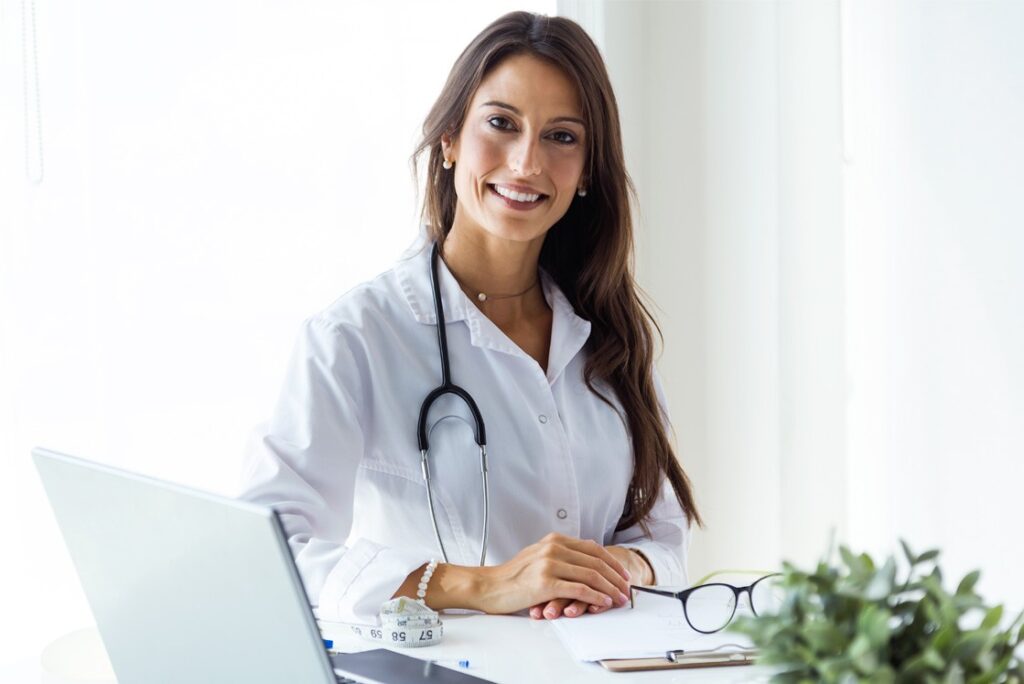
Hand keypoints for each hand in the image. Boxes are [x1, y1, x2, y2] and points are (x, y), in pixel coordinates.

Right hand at [475, 533, 631, 614]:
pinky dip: (595, 597)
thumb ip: (560, 553)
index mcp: (554, 540)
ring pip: (591, 575)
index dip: (612, 562)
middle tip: (626, 589)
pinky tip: (603, 603)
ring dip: (609, 589)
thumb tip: (587, 555)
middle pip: (596, 562)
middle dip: (615, 577)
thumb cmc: (513, 576)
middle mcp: (554, 548)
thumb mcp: (538, 555)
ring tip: (618, 598)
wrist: (490, 587)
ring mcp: (550, 564)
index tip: (622, 574)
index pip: (593, 548)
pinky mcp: (546, 583)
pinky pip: (579, 590)